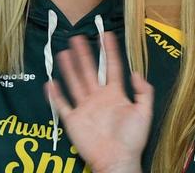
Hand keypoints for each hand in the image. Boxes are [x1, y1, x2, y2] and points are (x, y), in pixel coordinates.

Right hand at [46, 32, 152, 172]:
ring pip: (75, 83)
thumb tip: (136, 72)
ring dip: (69, 68)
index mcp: (115, 94)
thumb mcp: (144, 113)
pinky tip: (50, 83)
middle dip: (84, 54)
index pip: (112, 67)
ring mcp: (85, 108)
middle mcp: (99, 98)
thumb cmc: (132, 140)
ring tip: (64, 52)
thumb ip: (144, 92)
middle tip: (78, 37)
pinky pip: (63, 105)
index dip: (109, 51)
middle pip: (90, 71)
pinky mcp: (74, 120)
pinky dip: (56, 95)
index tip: (106, 35)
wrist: (117, 160)